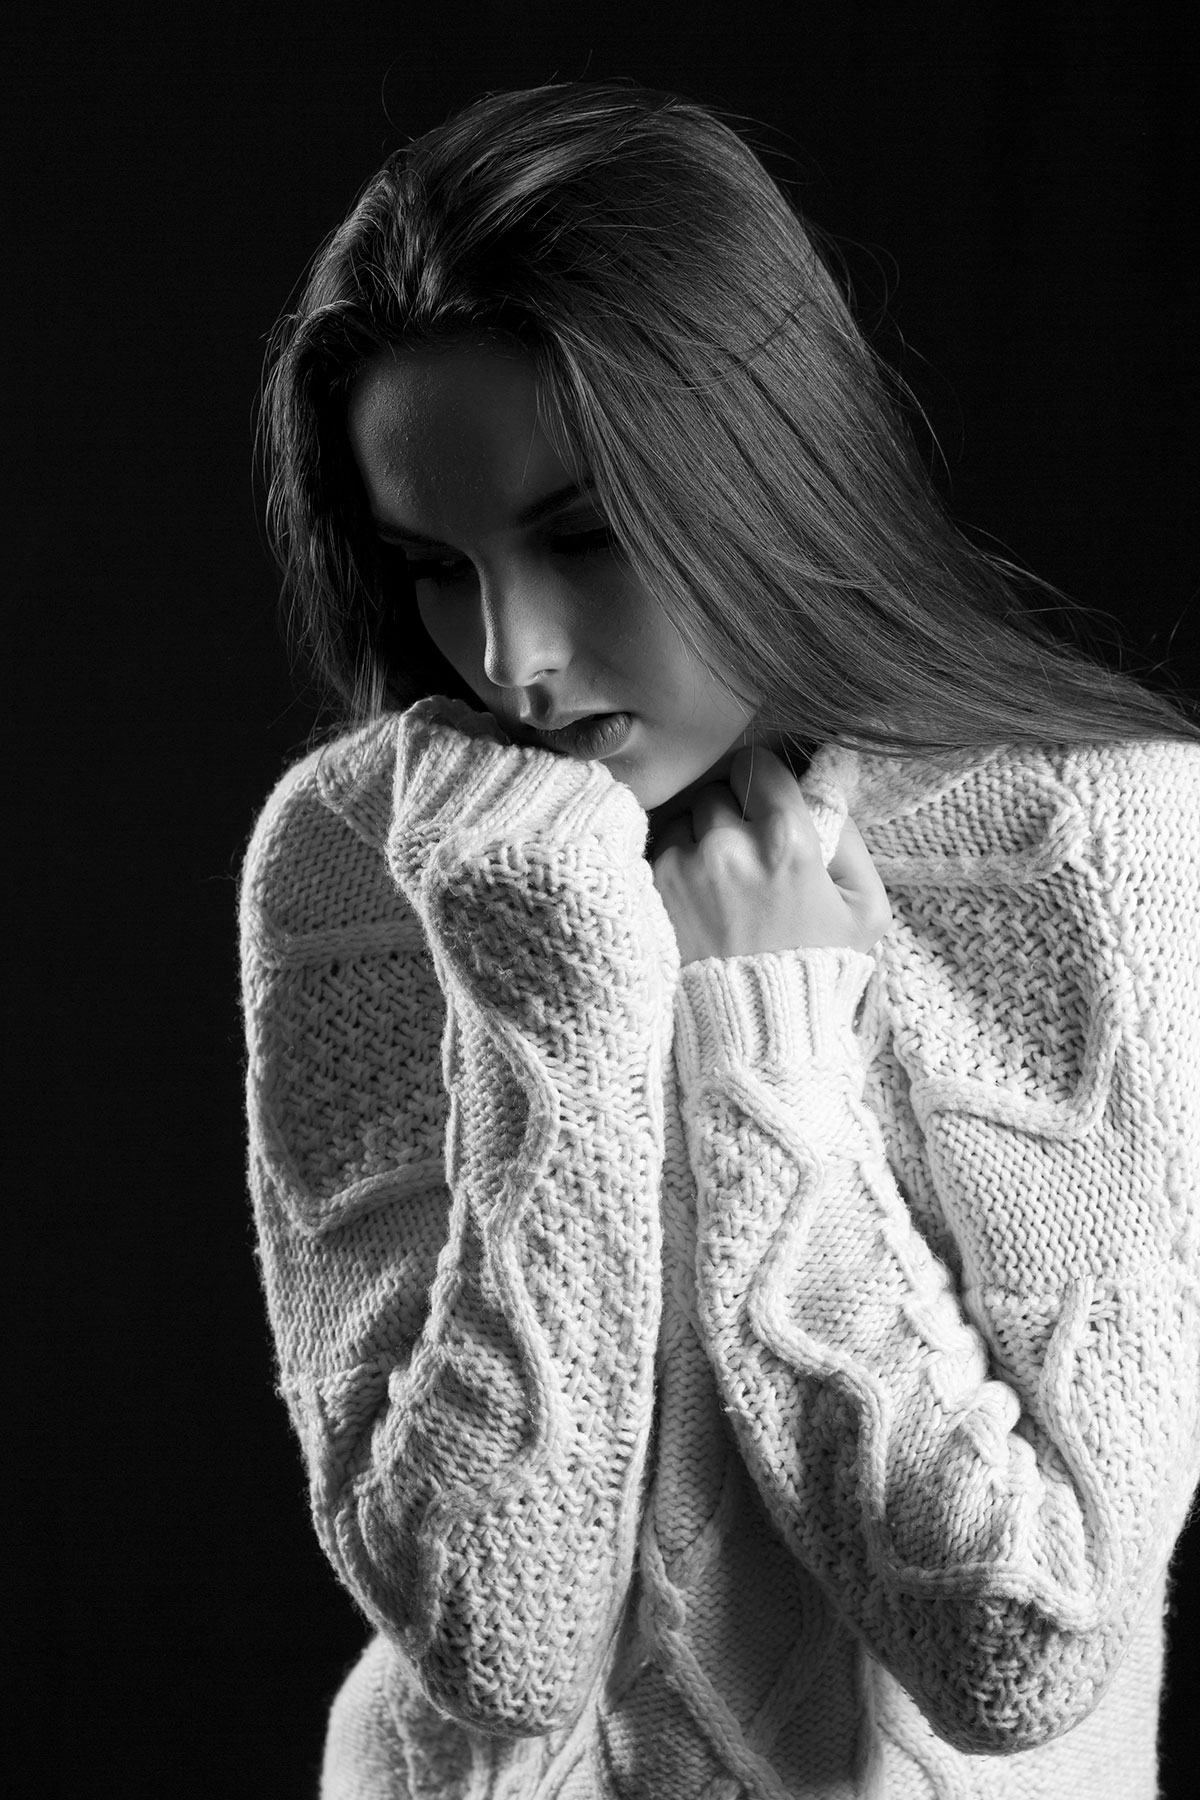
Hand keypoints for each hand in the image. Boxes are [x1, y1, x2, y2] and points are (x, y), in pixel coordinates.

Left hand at [651, 745, 890, 964]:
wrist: (758, 1031)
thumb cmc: (818, 968)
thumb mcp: (866, 909)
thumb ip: (850, 841)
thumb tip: (822, 791)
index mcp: (788, 842)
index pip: (758, 766)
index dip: (761, 779)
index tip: (763, 798)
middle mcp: (731, 846)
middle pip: (717, 792)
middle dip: (730, 815)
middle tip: (745, 854)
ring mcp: (686, 867)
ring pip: (685, 821)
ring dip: (700, 841)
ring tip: (720, 885)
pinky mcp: (655, 889)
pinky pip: (661, 852)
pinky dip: (676, 868)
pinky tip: (698, 902)